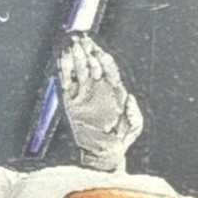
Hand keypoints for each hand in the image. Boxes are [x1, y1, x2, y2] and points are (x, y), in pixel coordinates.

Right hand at [57, 33, 142, 171]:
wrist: (102, 153)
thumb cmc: (121, 139)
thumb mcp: (134, 127)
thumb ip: (134, 114)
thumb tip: (130, 98)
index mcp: (114, 89)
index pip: (110, 69)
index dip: (105, 61)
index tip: (101, 54)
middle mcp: (99, 87)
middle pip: (93, 64)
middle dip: (88, 53)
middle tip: (82, 43)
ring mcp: (84, 92)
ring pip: (78, 69)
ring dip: (75, 58)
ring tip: (71, 48)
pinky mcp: (70, 101)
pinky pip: (66, 82)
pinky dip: (64, 72)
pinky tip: (62, 64)